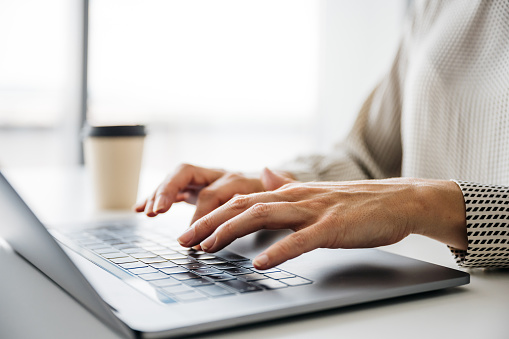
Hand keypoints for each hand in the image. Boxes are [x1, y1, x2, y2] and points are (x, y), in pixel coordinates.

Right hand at [134, 164, 292, 223]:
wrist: (274, 186)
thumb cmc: (277, 194)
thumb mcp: (282, 192)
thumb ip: (277, 183)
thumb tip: (268, 170)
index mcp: (236, 178)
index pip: (212, 193)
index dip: (202, 216)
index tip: (196, 239)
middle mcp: (218, 175)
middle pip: (187, 172)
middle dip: (169, 191)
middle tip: (157, 212)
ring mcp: (206, 180)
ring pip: (177, 178)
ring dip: (159, 192)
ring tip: (146, 211)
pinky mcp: (198, 187)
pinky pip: (174, 189)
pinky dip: (157, 196)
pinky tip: (141, 208)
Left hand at [177, 177, 467, 268]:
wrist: (399, 200)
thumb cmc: (358, 202)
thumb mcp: (315, 192)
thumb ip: (287, 186)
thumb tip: (264, 173)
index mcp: (290, 192)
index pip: (242, 201)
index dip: (212, 215)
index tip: (190, 231)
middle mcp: (296, 197)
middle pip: (243, 207)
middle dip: (209, 223)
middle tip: (184, 241)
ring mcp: (314, 210)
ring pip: (264, 216)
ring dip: (232, 232)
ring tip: (209, 247)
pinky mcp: (333, 227)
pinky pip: (301, 239)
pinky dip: (278, 250)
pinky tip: (260, 263)